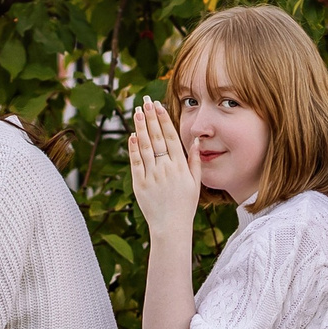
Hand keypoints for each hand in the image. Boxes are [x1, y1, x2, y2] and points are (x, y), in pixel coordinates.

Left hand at [127, 99, 202, 240]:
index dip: (164, 120)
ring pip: (145, 147)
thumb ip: (195, 161)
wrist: (171, 227)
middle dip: (151, 117)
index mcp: (180, 167)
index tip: (159, 105)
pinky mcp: (140, 184)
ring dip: (141, 127)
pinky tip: (132, 136)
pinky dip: (133, 149)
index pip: (171, 138)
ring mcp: (152, 176)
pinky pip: (136, 163)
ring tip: (137, 112)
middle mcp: (166, 169)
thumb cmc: (185, 206)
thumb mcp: (195, 183)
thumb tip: (195, 141)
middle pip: (157, 138)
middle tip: (146, 101)